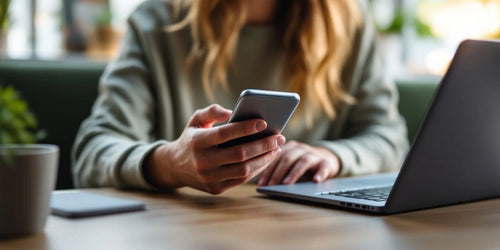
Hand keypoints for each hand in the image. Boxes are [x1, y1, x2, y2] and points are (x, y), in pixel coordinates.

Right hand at [143, 104, 285, 193]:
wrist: (175, 166)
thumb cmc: (192, 138)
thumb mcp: (196, 120)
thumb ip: (212, 111)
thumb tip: (231, 112)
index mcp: (197, 142)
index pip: (224, 134)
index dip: (245, 128)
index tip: (264, 122)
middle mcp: (202, 161)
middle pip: (239, 154)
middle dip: (263, 145)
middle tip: (279, 137)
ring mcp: (209, 178)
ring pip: (244, 170)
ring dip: (264, 159)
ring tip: (277, 148)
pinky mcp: (215, 189)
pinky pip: (241, 179)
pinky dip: (257, 169)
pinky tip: (267, 158)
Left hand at [258, 140, 339, 185]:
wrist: (328, 159)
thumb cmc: (303, 165)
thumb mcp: (291, 164)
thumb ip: (279, 169)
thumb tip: (263, 183)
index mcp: (289, 147)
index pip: (276, 158)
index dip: (267, 170)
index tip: (261, 183)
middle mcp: (301, 148)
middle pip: (287, 158)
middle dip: (277, 173)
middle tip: (271, 185)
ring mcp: (314, 154)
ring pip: (303, 161)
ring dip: (294, 173)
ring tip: (287, 184)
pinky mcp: (327, 163)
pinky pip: (323, 167)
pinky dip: (320, 174)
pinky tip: (316, 181)